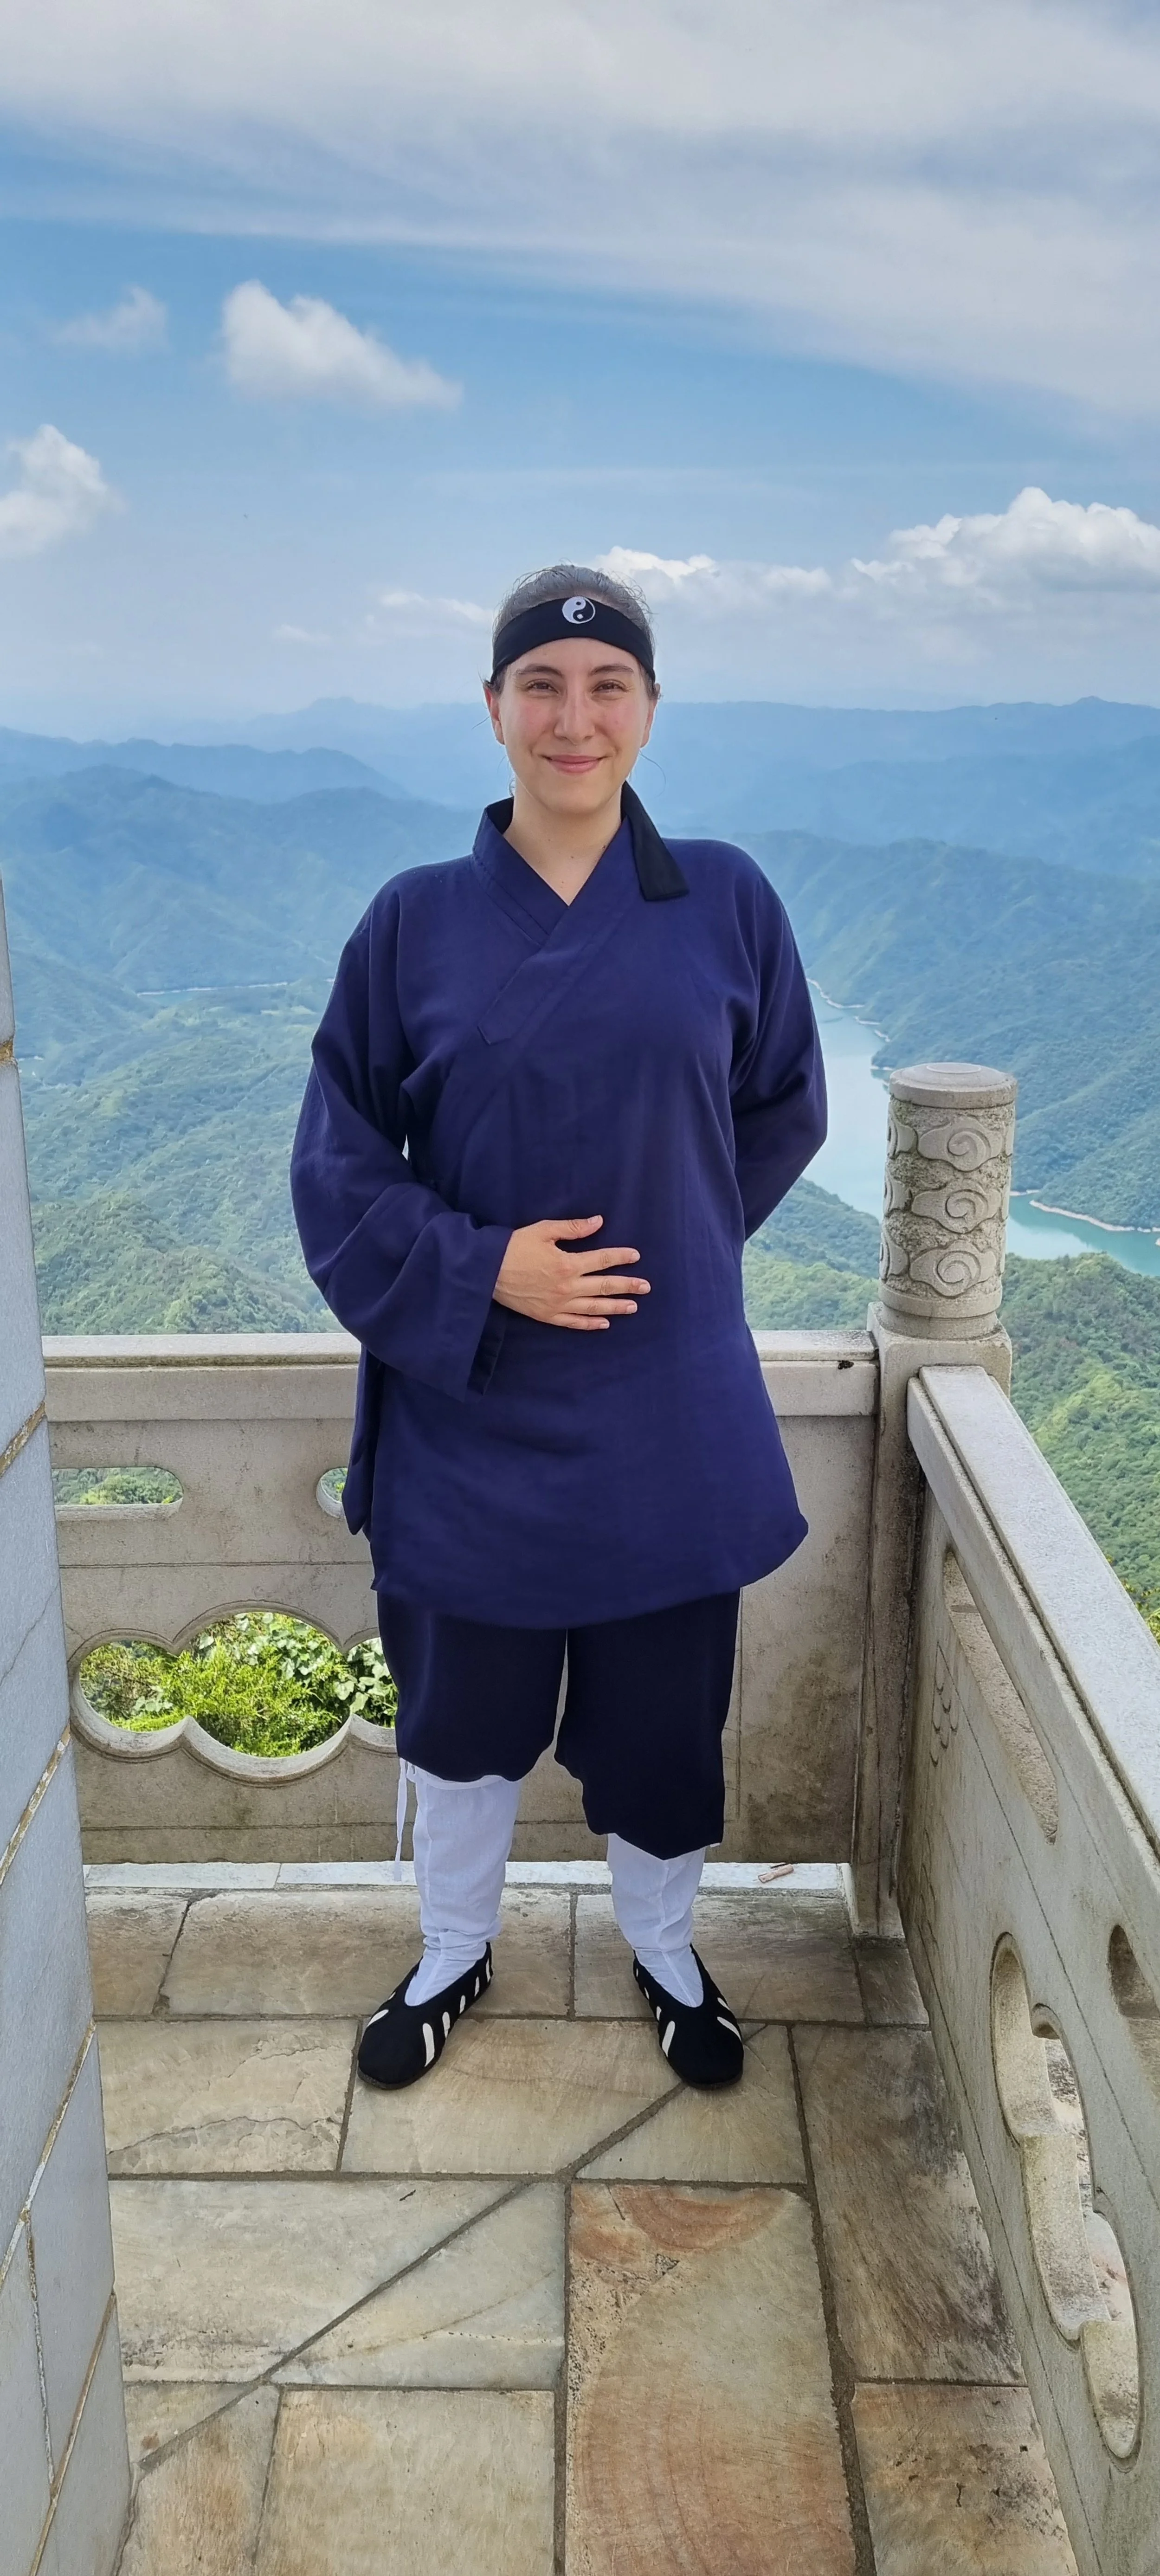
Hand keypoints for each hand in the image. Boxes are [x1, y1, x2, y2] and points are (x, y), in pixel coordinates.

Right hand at [493, 1216, 650, 1331]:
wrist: (486, 1271)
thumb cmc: (513, 1246)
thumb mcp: (543, 1230)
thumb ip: (573, 1228)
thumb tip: (599, 1222)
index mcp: (567, 1264)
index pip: (602, 1260)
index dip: (620, 1257)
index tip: (635, 1256)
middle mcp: (567, 1287)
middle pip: (604, 1286)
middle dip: (627, 1286)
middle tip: (646, 1287)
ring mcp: (558, 1305)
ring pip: (593, 1308)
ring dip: (615, 1307)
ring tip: (633, 1307)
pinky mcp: (547, 1316)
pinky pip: (573, 1323)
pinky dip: (590, 1324)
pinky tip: (604, 1323)